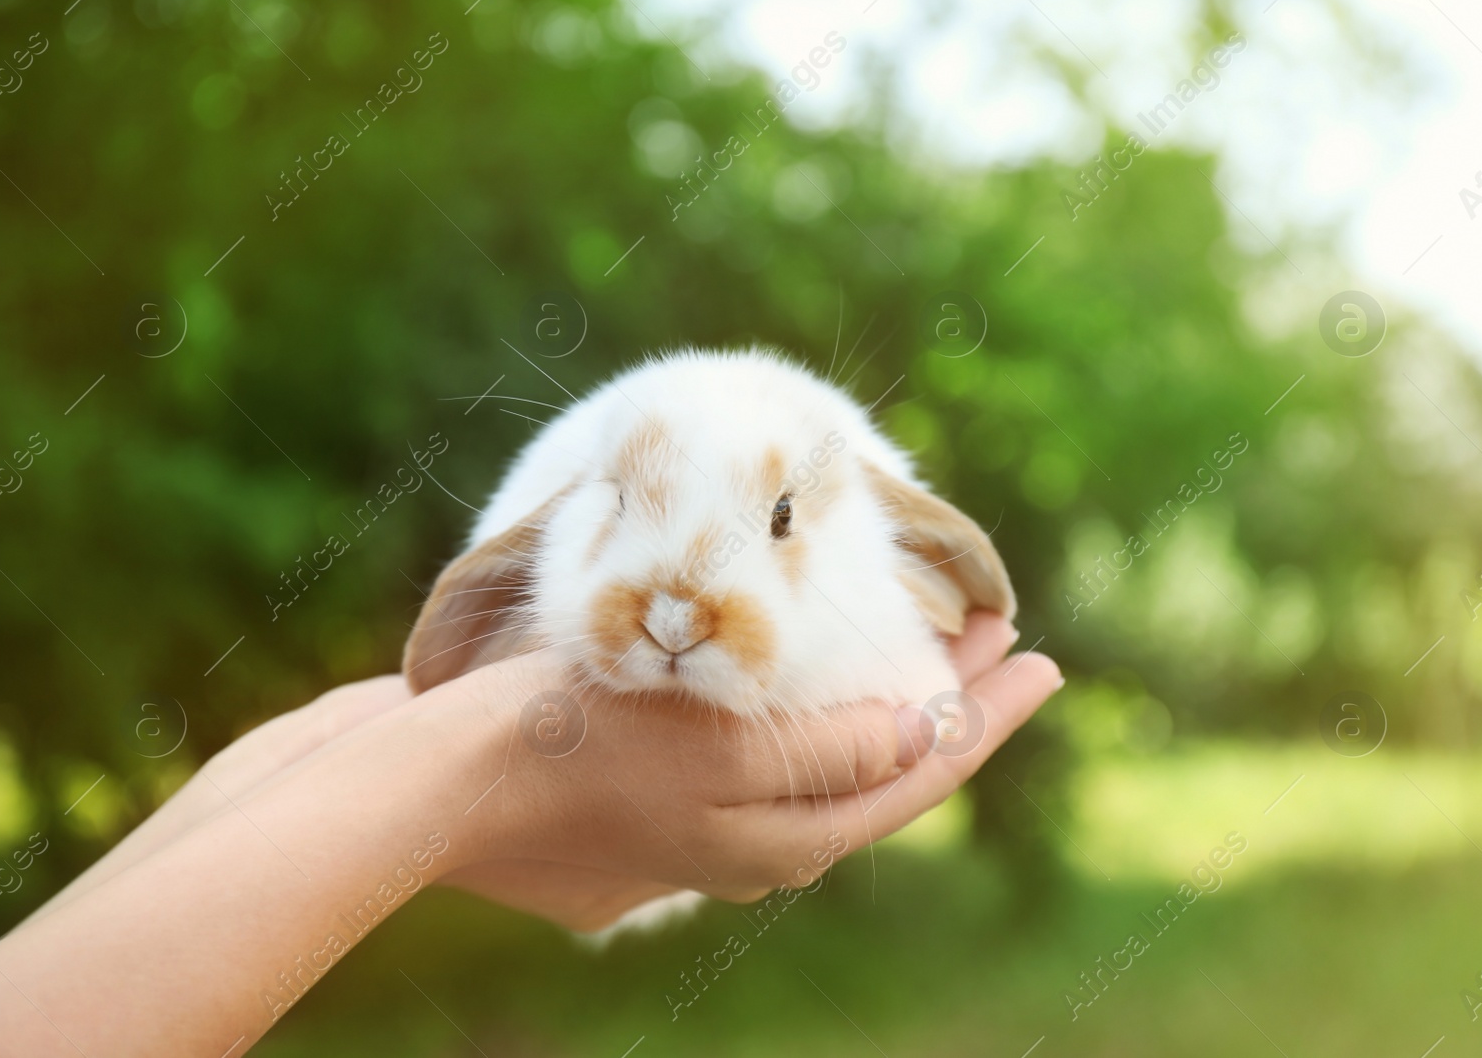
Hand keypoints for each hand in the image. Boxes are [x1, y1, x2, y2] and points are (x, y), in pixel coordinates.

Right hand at [431, 611, 1060, 918]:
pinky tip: (813, 678)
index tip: (1043, 662)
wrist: (437, 782)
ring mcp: (704, 824)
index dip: (985, 719)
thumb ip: (829, 750)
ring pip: (826, 762)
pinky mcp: (656, 794)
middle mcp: (755, 842)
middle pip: (880, 767)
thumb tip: (922, 734)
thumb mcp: (719, 750)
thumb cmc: (576, 747)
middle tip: (1001, 639)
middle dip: (945, 703)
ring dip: (881, 702)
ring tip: (925, 649)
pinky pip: (767, 754)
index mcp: (782, 837)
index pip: (916, 774)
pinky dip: (815, 709)